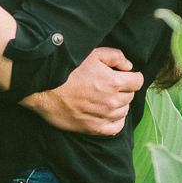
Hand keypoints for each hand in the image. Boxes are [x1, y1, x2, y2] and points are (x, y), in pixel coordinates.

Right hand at [21, 47, 143, 135]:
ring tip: (106, 97)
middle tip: (110, 84)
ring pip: (124, 111)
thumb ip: (116, 57)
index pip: (138, 81)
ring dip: (119, 104)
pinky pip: (115, 128)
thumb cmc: (66, 69)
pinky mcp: (93, 128)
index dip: (132, 76)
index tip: (125, 75)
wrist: (43, 88)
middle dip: (124, 89)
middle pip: (130, 96)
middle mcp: (111, 101)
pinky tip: (109, 114)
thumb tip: (129, 66)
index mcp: (113, 82)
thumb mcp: (92, 54)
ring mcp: (103, 116)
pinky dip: (116, 121)